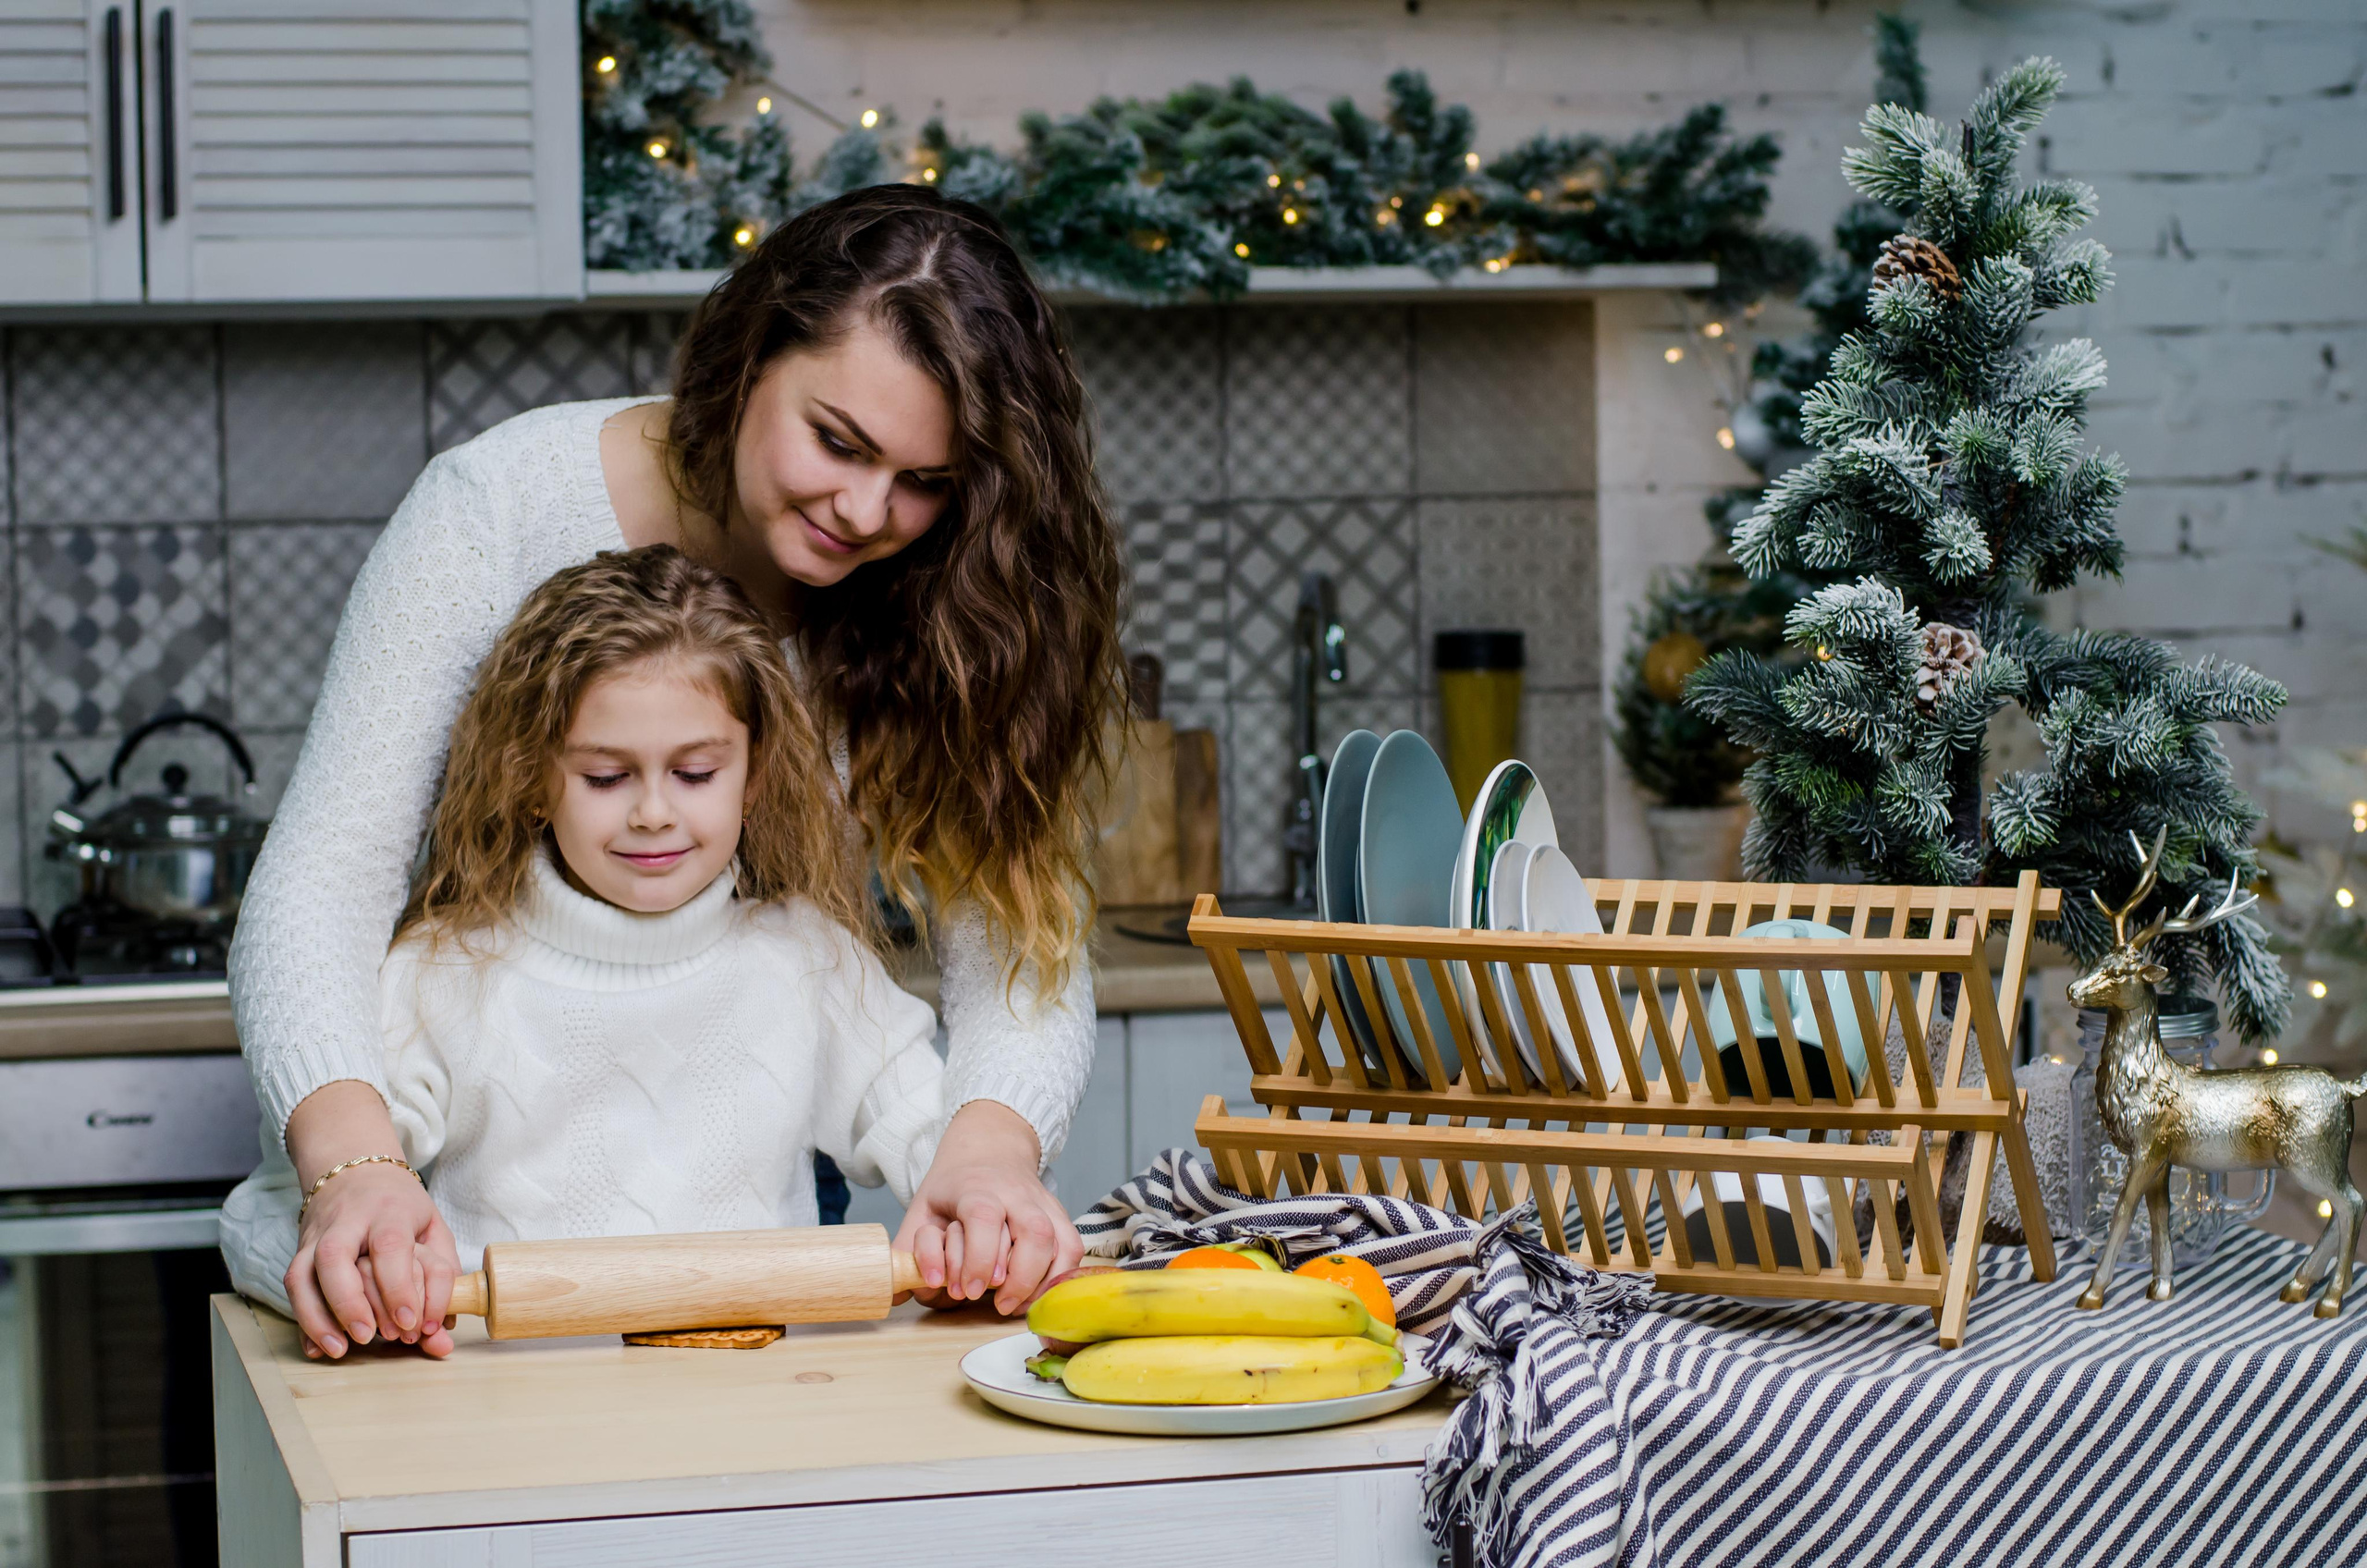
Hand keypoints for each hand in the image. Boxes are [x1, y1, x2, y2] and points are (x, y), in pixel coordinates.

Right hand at [283, 1081, 459, 1359]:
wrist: (356, 1173)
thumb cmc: (401, 1208)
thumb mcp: (433, 1228)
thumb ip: (443, 1279)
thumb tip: (443, 1333)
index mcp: (391, 1211)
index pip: (390, 1245)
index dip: (398, 1286)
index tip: (410, 1322)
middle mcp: (348, 1221)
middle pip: (335, 1256)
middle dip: (349, 1302)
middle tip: (370, 1336)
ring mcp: (317, 1236)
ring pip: (302, 1273)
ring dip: (317, 1317)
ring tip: (340, 1349)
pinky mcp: (299, 1251)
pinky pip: (292, 1286)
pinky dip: (303, 1320)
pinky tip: (319, 1346)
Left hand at [893, 1100, 1081, 1315]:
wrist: (989, 1152)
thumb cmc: (954, 1189)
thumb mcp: (922, 1208)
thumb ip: (911, 1249)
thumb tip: (900, 1291)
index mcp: (977, 1188)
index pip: (984, 1218)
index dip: (978, 1257)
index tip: (969, 1290)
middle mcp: (1017, 1194)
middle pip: (1033, 1233)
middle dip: (1017, 1278)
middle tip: (995, 1303)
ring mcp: (1044, 1205)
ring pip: (1062, 1243)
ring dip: (1041, 1283)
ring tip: (1015, 1305)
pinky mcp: (1060, 1217)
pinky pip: (1073, 1250)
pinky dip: (1060, 1278)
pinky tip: (1036, 1294)